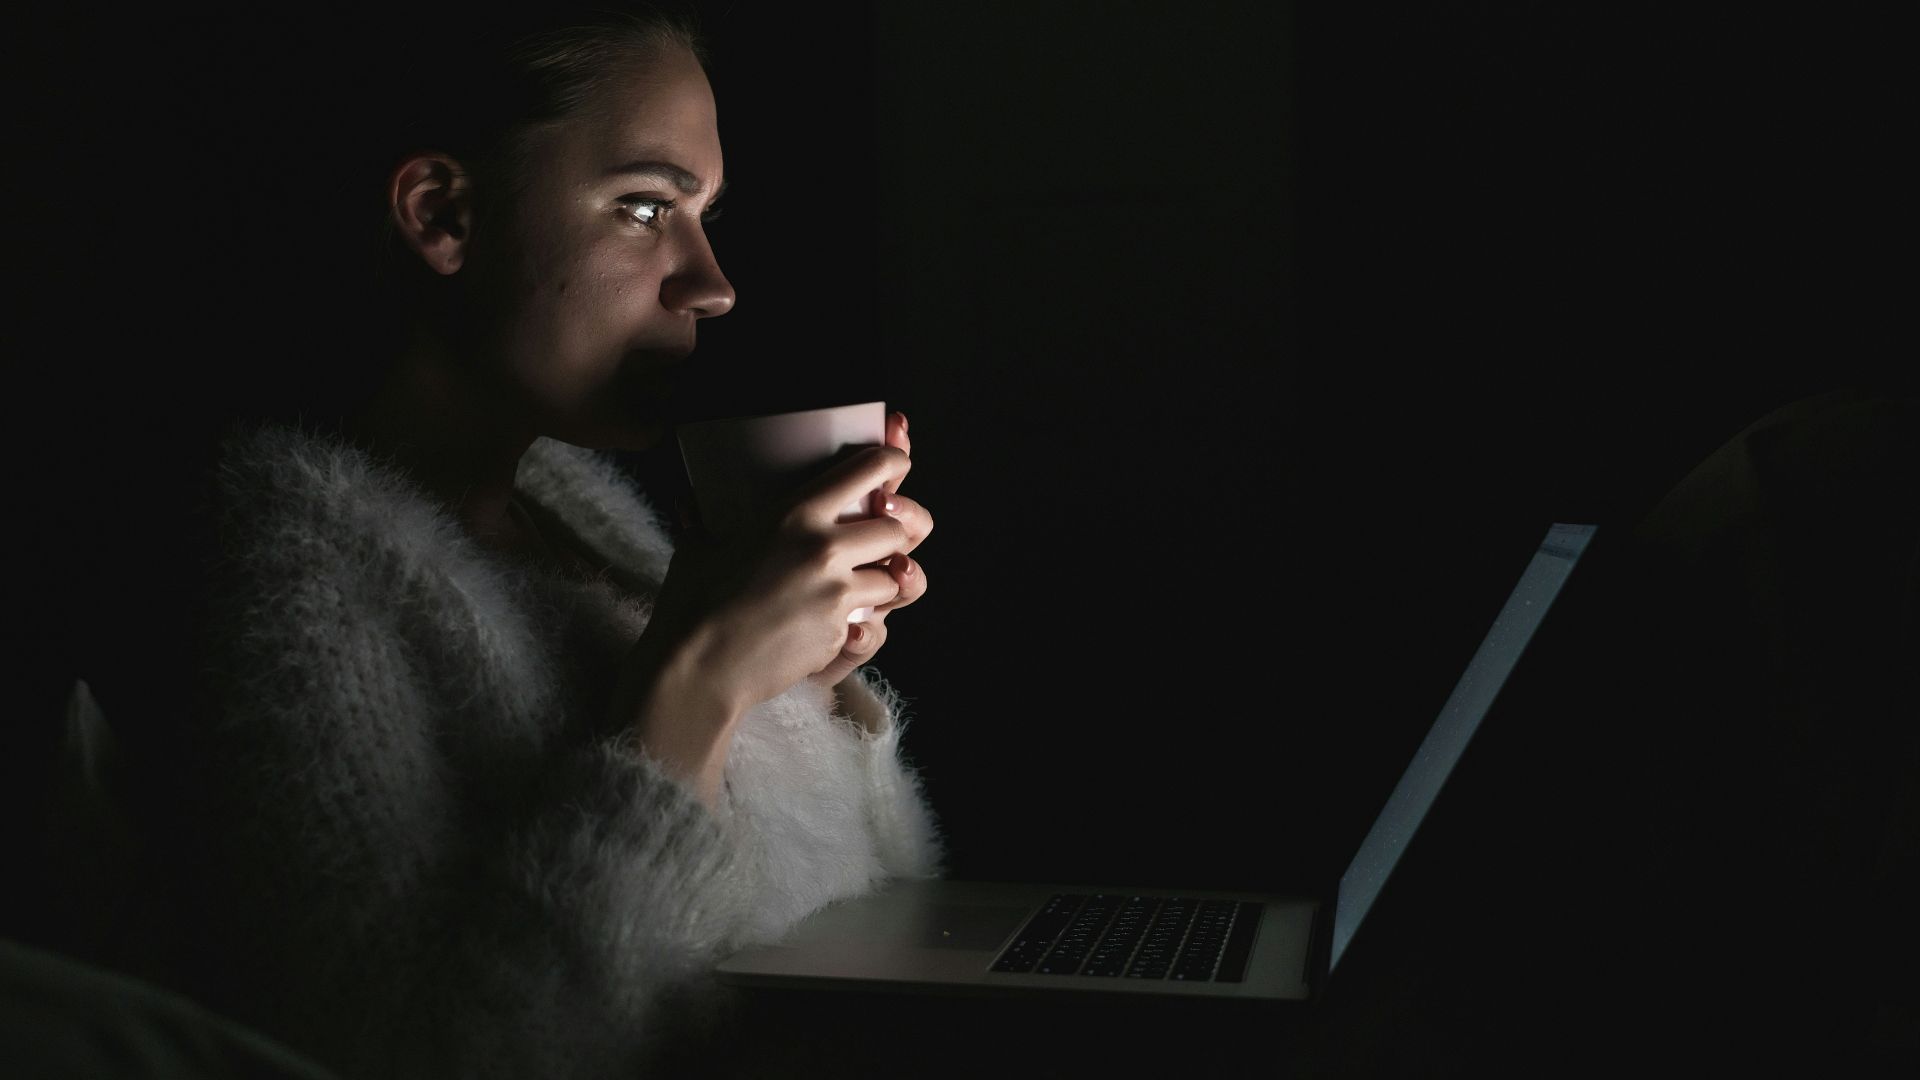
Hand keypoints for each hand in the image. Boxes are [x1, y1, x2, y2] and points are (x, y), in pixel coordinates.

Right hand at [621, 413, 926, 731]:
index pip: (872, 470)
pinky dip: (858, 624)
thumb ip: (720, 518)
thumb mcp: (706, 543)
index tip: (895, 467)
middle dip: (895, 537)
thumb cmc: (692, 603)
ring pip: (896, 580)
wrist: (698, 668)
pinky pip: (872, 623)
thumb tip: (694, 497)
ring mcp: (837, 594)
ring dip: (881, 585)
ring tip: (852, 589)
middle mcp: (825, 548)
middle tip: (874, 544)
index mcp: (795, 513)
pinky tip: (824, 626)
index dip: (893, 464)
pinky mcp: (840, 634)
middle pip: (898, 529)